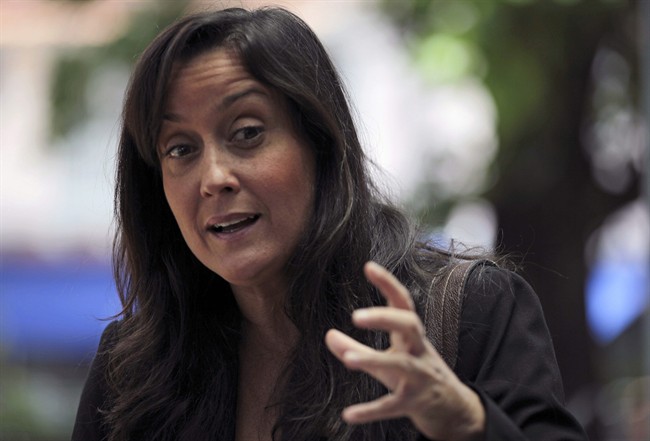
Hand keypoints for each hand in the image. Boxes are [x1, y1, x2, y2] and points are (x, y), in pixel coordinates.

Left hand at [325, 261, 484, 440]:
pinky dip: (370, 411)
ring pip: (402, 364)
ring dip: (374, 360)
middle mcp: (419, 351)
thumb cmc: (415, 375)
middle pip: (410, 324)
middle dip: (386, 318)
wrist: (453, 410)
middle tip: (356, 316)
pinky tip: (348, 415)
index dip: (388, 284)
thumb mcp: (386, 361)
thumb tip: (329, 335)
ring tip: (349, 359)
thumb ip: (357, 348)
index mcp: (411, 336)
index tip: (368, 266)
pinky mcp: (415, 403)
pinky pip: (392, 406)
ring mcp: (420, 377)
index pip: (403, 303)